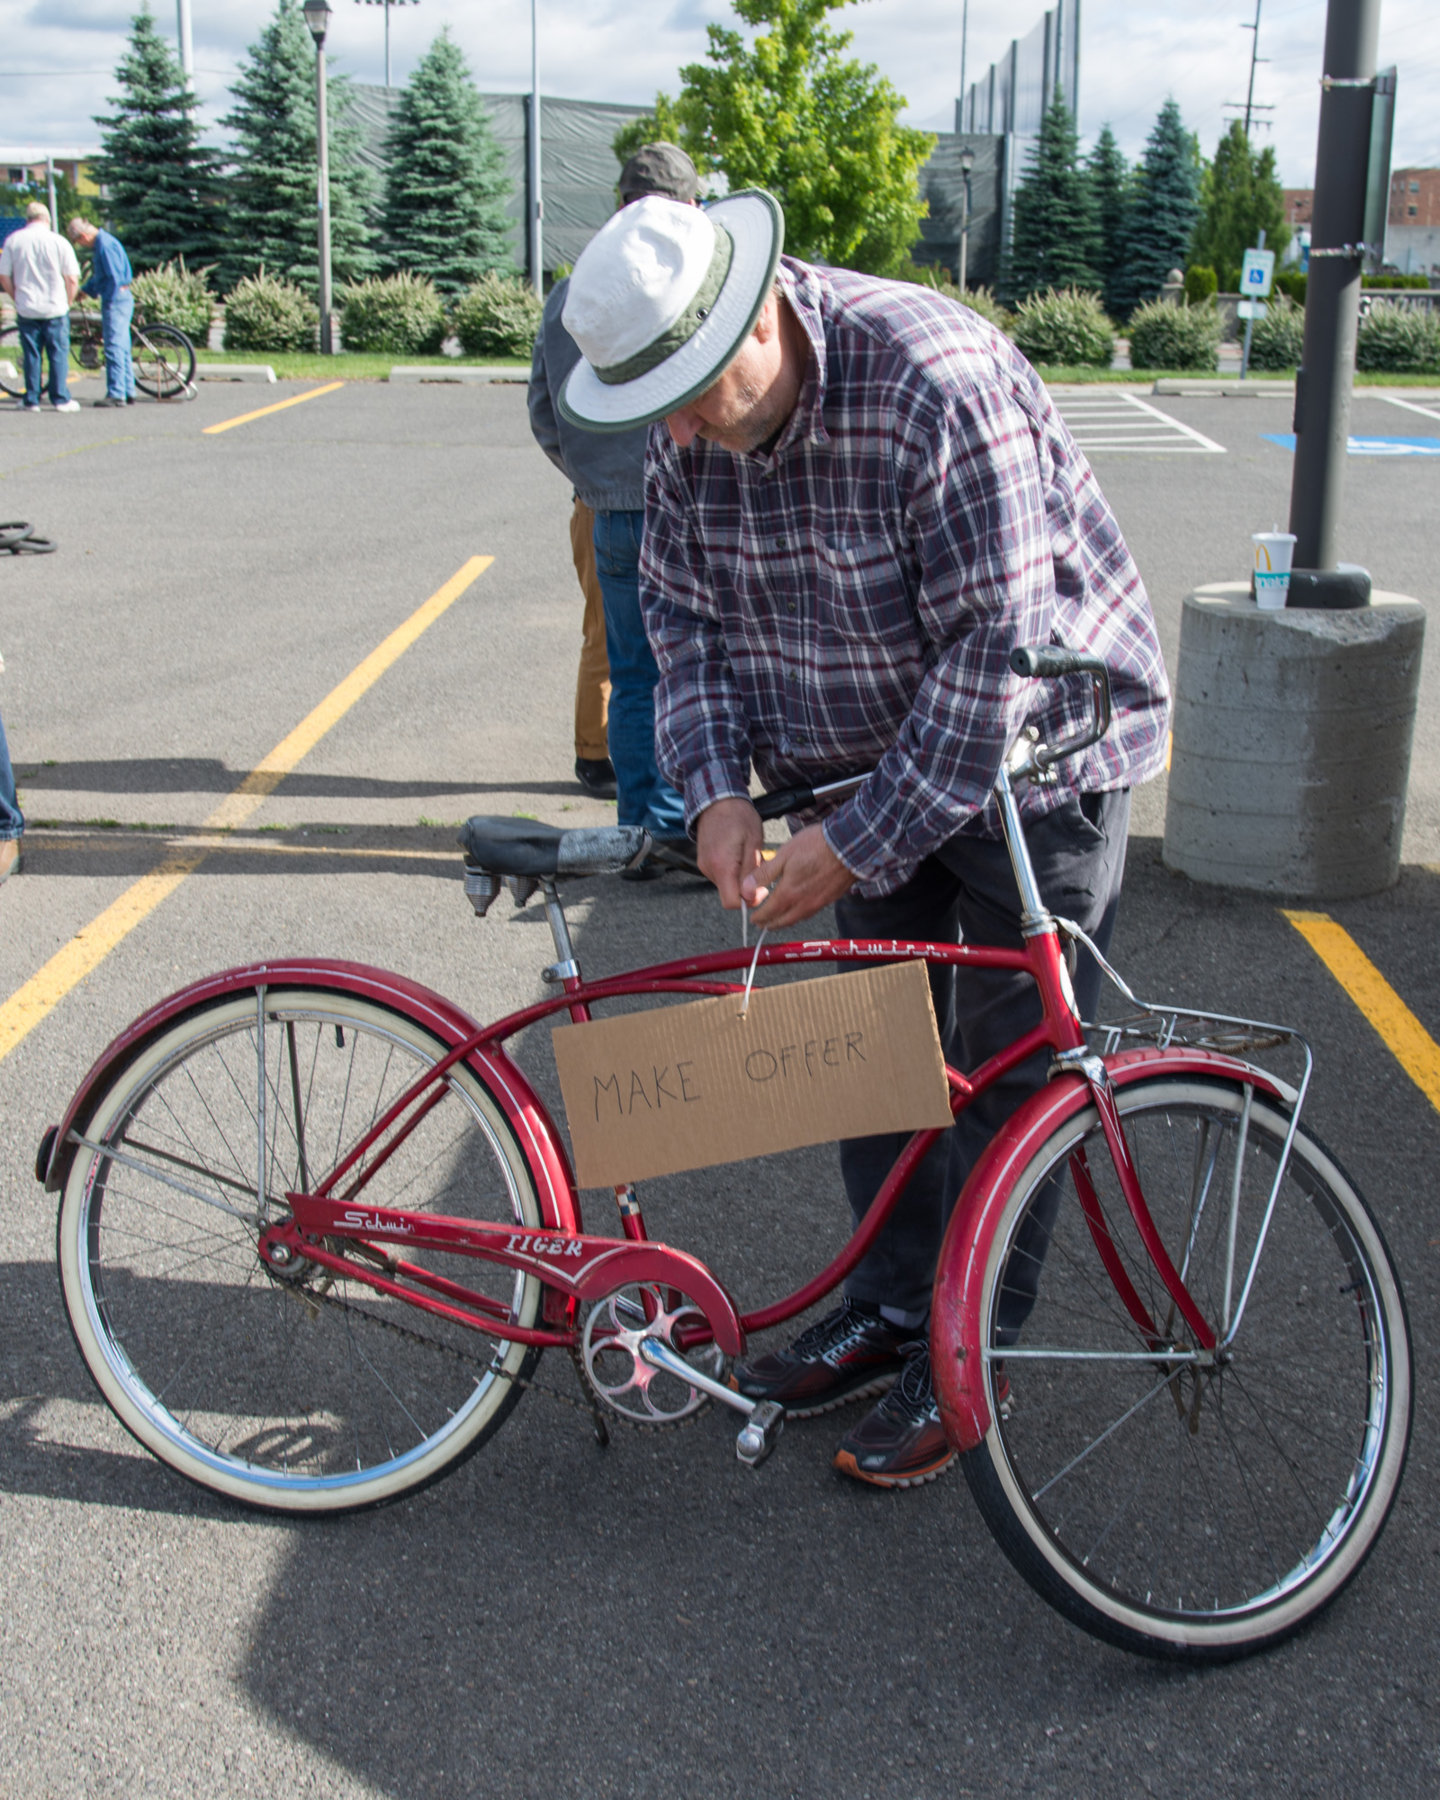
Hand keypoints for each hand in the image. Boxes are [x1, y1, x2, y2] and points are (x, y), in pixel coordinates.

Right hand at [695, 796, 764, 909]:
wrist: (717, 800)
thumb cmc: (739, 817)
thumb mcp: (754, 842)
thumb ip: (752, 871)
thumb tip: (750, 897)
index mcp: (722, 865)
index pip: (731, 902)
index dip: (748, 900)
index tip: (760, 887)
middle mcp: (709, 869)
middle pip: (729, 894)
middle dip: (746, 887)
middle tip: (757, 866)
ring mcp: (704, 866)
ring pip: (725, 885)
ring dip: (739, 878)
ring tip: (746, 856)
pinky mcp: (703, 862)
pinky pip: (720, 875)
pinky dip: (731, 871)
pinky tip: (737, 854)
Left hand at [739, 822, 855, 928]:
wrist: (849, 845)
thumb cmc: (816, 846)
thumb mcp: (784, 855)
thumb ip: (764, 874)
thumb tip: (745, 888)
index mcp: (788, 893)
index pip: (769, 913)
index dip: (759, 917)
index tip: (753, 919)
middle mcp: (803, 903)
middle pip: (783, 921)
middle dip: (771, 924)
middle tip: (763, 924)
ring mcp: (818, 903)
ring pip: (798, 918)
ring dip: (786, 920)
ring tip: (779, 919)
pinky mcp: (830, 898)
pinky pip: (811, 912)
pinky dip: (800, 914)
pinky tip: (800, 908)